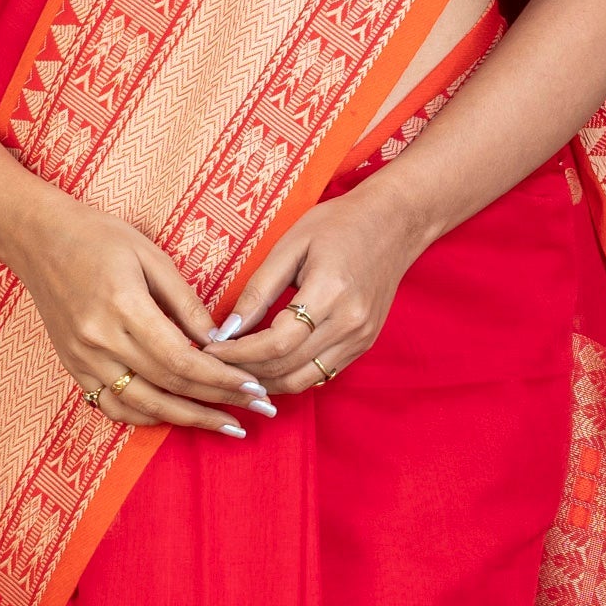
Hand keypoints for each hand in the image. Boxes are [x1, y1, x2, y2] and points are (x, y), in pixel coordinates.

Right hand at [8, 189, 277, 436]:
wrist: (37, 238)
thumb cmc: (99, 236)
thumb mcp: (151, 255)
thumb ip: (185, 302)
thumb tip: (220, 341)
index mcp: (123, 307)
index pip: (182, 359)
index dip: (222, 379)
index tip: (254, 386)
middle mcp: (100, 341)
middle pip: (168, 387)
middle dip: (218, 403)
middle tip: (259, 410)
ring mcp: (83, 359)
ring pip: (142, 406)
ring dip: (188, 419)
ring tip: (226, 424)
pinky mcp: (73, 367)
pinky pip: (112, 406)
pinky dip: (146, 417)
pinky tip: (176, 416)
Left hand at [206, 176, 429, 393]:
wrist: (395, 223)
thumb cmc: (339, 224)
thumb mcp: (291, 245)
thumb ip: (259, 290)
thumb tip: (227, 329)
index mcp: (330, 293)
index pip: (275, 343)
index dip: (238, 353)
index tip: (210, 348)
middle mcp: (350, 323)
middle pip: (286, 368)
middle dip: (244, 371)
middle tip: (214, 363)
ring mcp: (360, 338)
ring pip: (303, 381)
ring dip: (265, 382)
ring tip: (235, 370)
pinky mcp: (363, 345)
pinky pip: (320, 375)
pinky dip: (289, 377)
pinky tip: (266, 368)